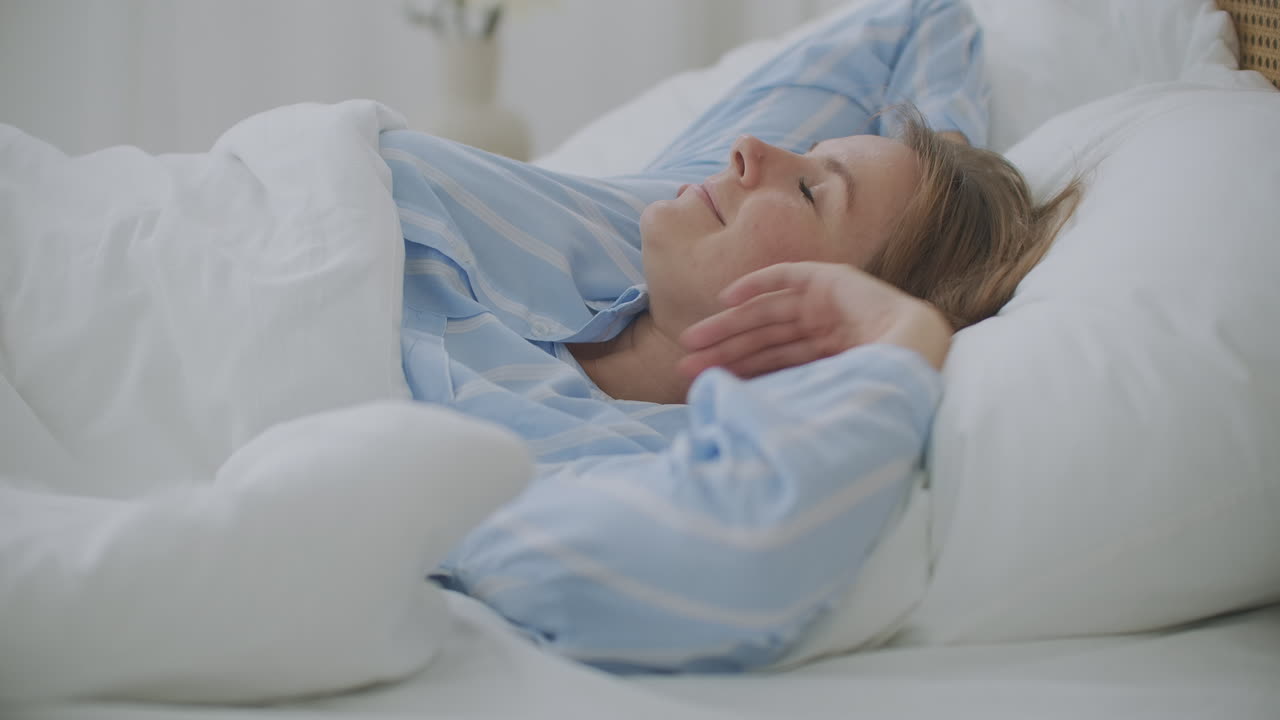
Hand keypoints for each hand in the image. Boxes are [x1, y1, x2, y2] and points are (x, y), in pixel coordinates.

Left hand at [677, 261, 951, 379]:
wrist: (917, 361)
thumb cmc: (876, 390)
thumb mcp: (819, 397)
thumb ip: (785, 398)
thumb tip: (737, 419)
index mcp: (828, 361)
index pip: (772, 364)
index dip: (736, 372)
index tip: (702, 384)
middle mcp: (827, 331)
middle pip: (764, 340)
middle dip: (724, 351)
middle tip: (684, 364)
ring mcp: (830, 304)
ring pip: (766, 314)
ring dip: (728, 325)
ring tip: (692, 340)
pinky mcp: (833, 279)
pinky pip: (786, 277)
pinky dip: (757, 283)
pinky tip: (726, 297)